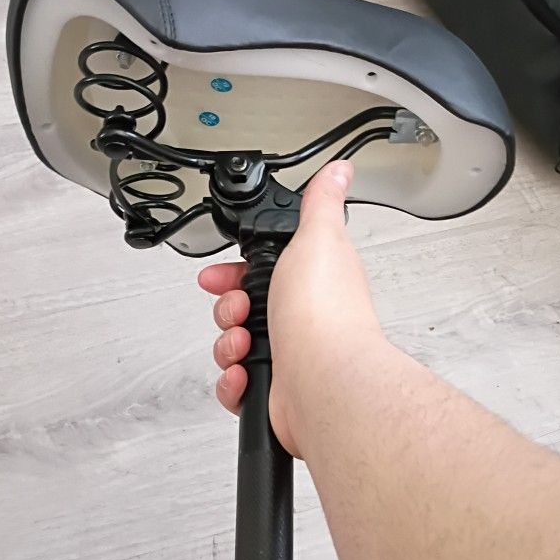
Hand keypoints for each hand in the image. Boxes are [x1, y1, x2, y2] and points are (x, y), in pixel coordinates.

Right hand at [198, 160, 384, 457]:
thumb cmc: (324, 314)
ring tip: (244, 345)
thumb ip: (320, 203)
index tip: (219, 275)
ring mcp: (288, 355)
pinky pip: (235, 385)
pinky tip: (244, 374)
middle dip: (227, 309)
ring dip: (228, 344)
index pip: (261, 269)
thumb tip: (339, 170)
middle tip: (238, 311)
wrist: (322, 382)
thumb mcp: (318, 238)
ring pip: (233, 345)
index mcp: (311, 280)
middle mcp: (301, 318)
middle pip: (240, 308)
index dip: (234, 271)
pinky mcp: (274, 390)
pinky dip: (232, 382)